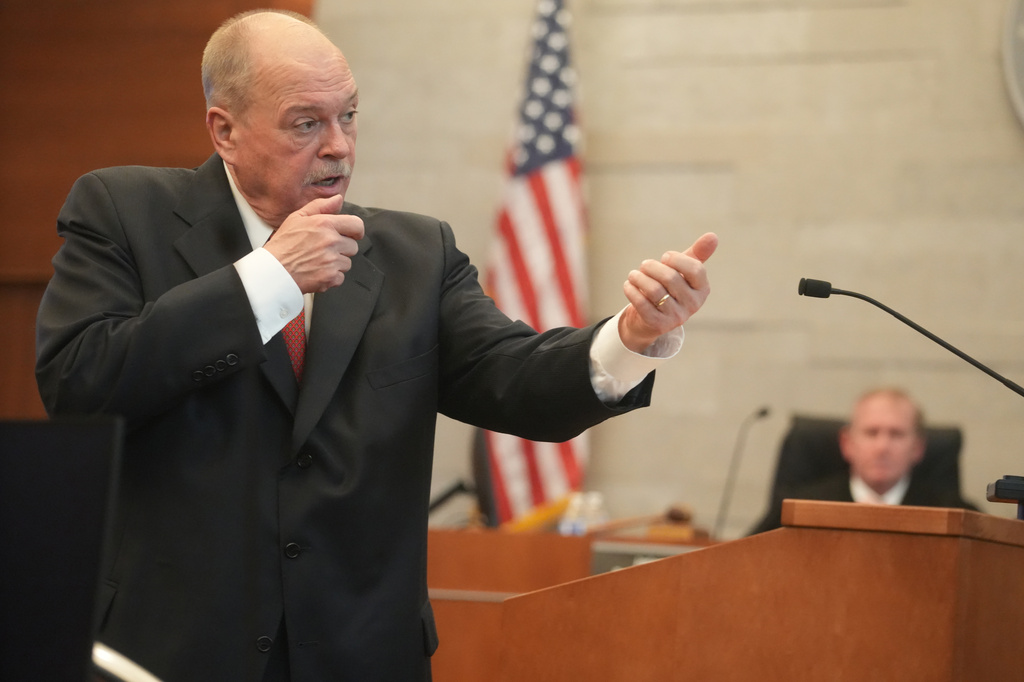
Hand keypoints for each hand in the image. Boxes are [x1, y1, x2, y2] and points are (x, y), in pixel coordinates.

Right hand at [263, 194, 364, 292]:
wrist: (273, 270)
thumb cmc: (283, 244)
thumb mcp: (297, 218)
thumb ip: (320, 206)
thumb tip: (338, 199)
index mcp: (325, 224)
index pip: (357, 225)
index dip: (355, 231)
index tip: (351, 235)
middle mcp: (331, 241)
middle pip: (353, 247)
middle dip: (342, 249)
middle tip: (324, 250)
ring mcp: (331, 260)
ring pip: (347, 263)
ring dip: (336, 264)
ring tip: (318, 262)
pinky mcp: (330, 277)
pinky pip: (341, 277)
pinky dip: (331, 278)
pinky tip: (317, 272)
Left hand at [618, 232, 717, 352]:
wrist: (650, 319)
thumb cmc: (669, 289)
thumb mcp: (684, 271)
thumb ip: (697, 253)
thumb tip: (713, 236)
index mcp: (702, 289)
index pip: (696, 269)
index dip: (677, 259)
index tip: (665, 257)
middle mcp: (693, 304)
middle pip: (671, 278)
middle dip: (652, 267)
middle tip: (644, 265)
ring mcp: (676, 317)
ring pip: (654, 290)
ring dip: (639, 278)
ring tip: (633, 274)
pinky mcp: (658, 325)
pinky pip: (641, 303)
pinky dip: (631, 290)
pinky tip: (629, 285)